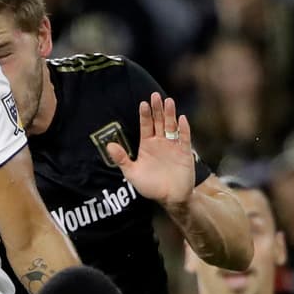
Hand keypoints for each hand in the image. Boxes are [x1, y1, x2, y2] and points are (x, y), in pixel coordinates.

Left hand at [107, 92, 195, 210]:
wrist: (170, 198)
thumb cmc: (150, 186)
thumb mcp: (132, 173)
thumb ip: (122, 159)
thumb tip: (109, 145)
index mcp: (147, 145)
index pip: (145, 125)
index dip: (145, 115)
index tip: (143, 103)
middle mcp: (160, 142)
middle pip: (159, 121)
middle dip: (157, 109)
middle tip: (155, 95)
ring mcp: (173, 146)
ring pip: (172, 126)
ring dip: (170, 114)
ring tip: (168, 101)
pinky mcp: (185, 152)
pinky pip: (185, 138)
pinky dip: (184, 129)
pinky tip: (182, 119)